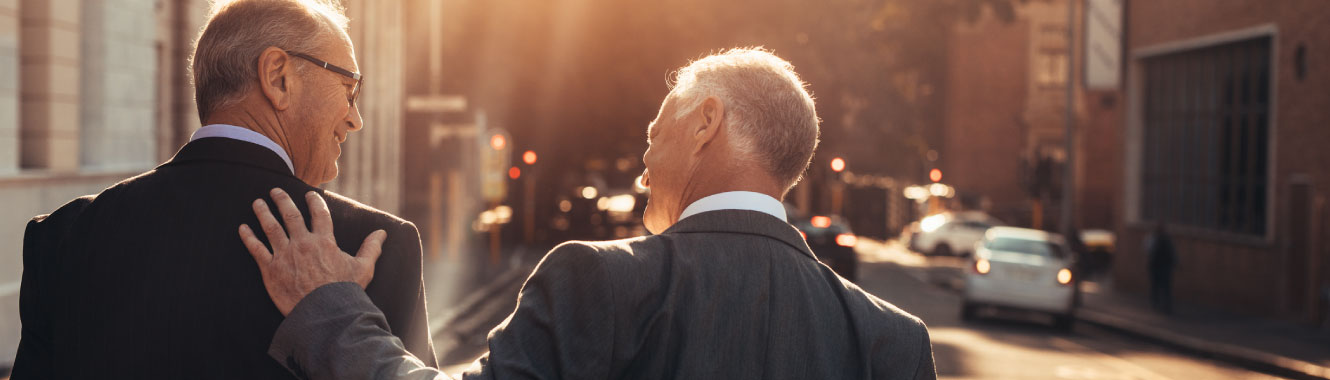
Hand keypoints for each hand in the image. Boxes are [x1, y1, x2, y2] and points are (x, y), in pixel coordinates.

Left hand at [238, 188, 385, 315]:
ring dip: (263, 213)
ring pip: (270, 228)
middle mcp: (302, 243)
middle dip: (282, 200)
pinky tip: (242, 228)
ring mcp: (284, 255)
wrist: (323, 313)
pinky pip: (256, 250)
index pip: (319, 214)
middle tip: (275, 191)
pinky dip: (248, 237)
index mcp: (324, 241)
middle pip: (290, 215)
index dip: (314, 202)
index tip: (309, 194)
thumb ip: (371, 248)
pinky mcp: (270, 270)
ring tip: (257, 203)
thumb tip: (382, 233)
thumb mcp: (363, 269)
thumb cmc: (344, 292)